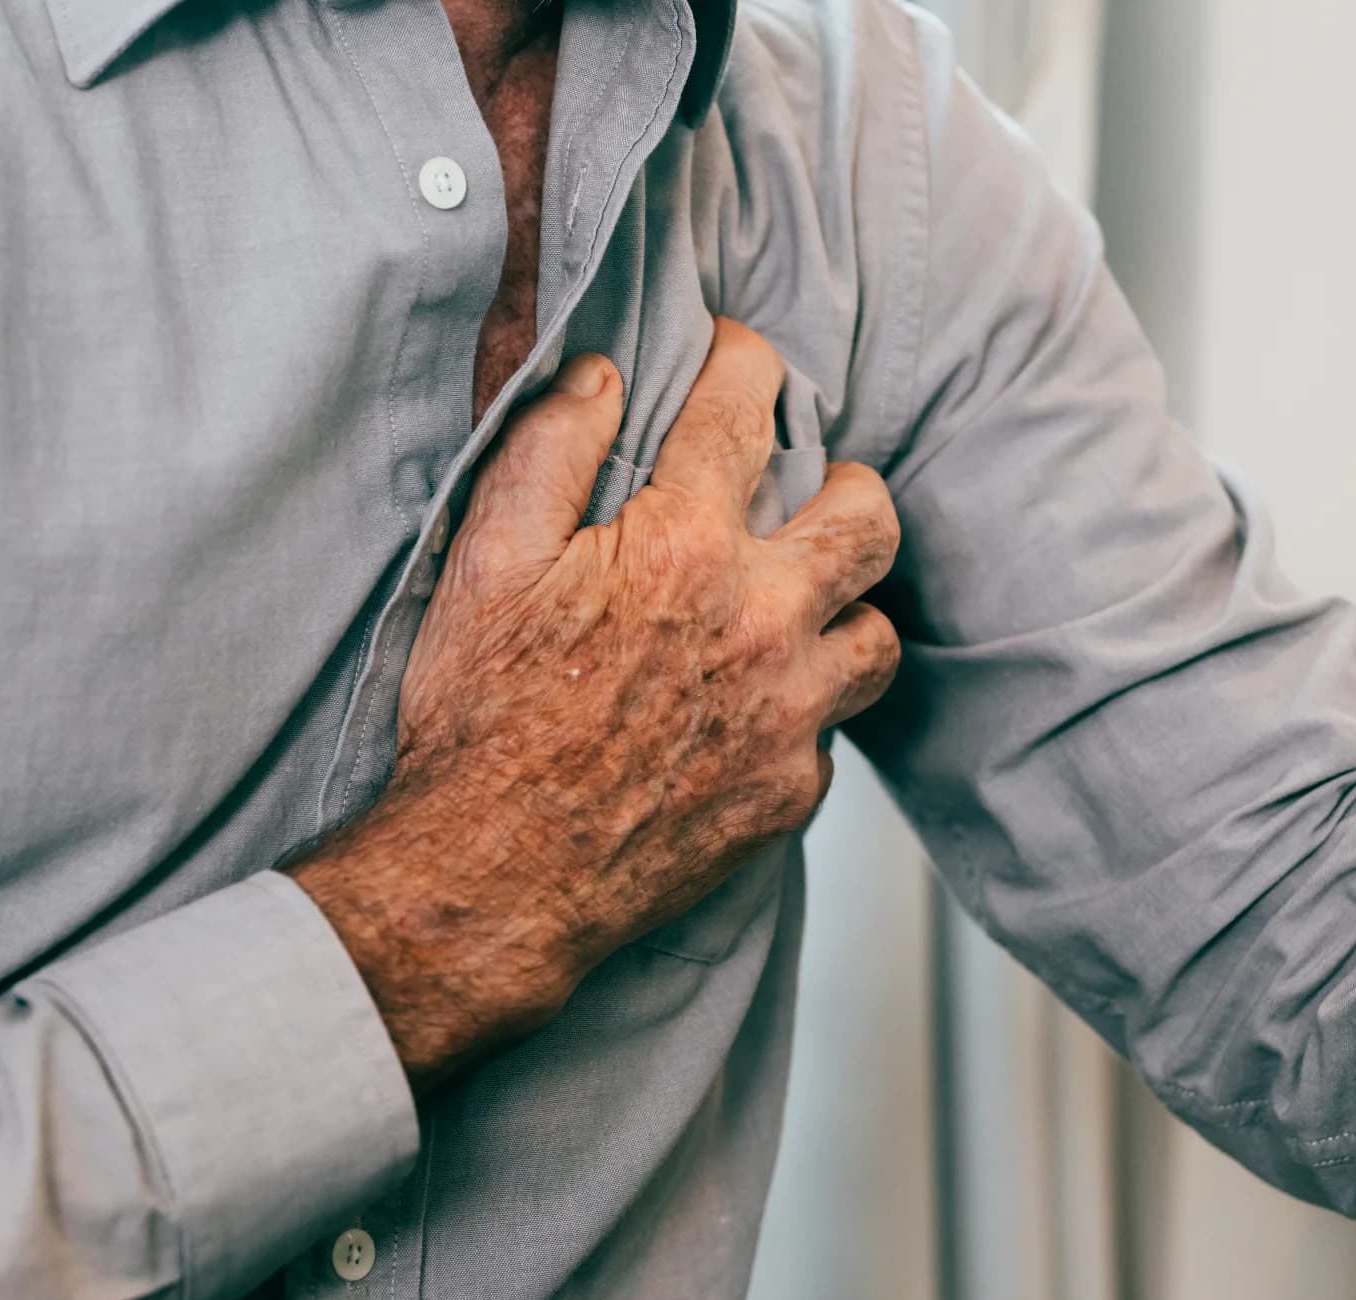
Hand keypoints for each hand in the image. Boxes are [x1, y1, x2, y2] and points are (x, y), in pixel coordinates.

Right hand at [289, 320, 901, 1086]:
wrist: (490, 879)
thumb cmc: (477, 718)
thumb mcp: (483, 562)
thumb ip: (547, 449)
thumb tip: (601, 370)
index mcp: (683, 547)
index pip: (748, 409)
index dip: (747, 363)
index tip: (740, 363)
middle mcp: (761, 621)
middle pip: (867, 517)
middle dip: (842, 485)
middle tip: (797, 497)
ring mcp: (788, 714)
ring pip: (879, 631)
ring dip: (842, 606)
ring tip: (790, 608)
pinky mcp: (790, 791)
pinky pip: (834, 726)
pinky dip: (803, 705)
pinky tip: (749, 706)